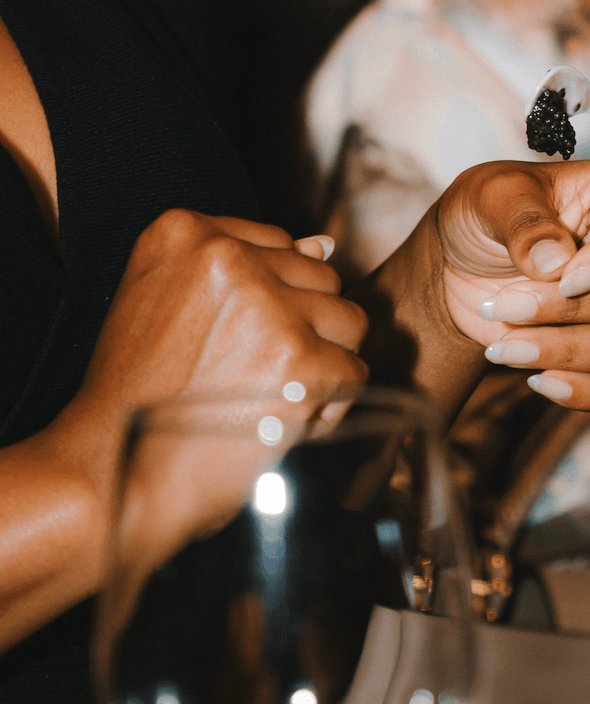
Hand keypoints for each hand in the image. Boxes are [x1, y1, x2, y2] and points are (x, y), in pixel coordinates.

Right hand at [78, 211, 366, 428]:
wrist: (120, 472)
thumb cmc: (142, 398)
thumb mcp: (166, 306)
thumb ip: (246, 267)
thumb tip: (325, 245)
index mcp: (182, 231)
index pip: (281, 246)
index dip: (273, 302)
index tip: (234, 340)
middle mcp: (226, 257)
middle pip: (322, 280)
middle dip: (305, 330)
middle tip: (251, 376)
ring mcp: (266, 306)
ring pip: (349, 321)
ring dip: (325, 365)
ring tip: (269, 396)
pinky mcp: (299, 358)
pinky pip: (355, 371)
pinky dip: (331, 407)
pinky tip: (283, 422)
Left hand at [434, 156, 589, 409]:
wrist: (464, 267)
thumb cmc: (485, 214)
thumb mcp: (489, 196)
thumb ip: (522, 219)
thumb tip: (556, 262)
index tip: (566, 279)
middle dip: (569, 310)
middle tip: (505, 305)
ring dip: (565, 352)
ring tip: (504, 347)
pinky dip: (584, 391)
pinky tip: (537, 381)